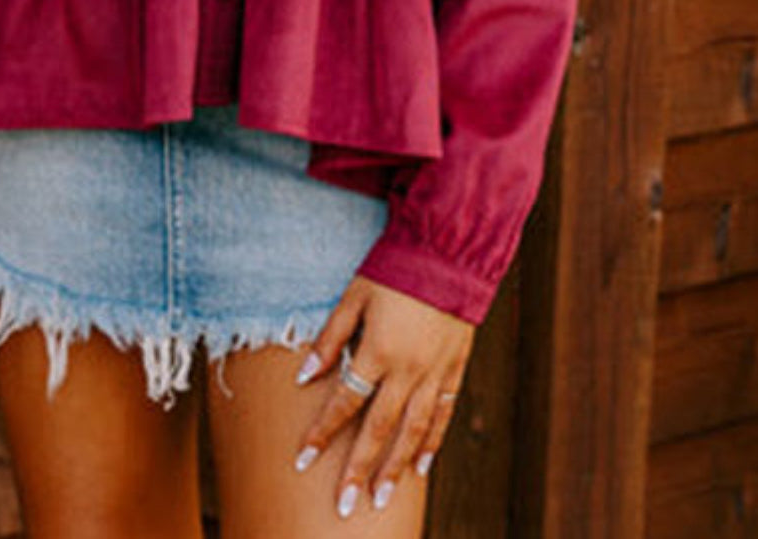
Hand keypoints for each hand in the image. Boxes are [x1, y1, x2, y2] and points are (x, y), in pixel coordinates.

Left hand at [292, 274, 474, 517]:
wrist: (450, 249)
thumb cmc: (394, 267)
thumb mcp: (354, 295)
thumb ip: (331, 338)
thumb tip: (304, 376)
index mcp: (379, 351)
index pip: (345, 402)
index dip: (323, 433)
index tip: (303, 461)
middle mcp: (408, 370)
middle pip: (379, 429)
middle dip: (359, 470)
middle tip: (345, 508)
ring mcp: (435, 372)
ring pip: (414, 430)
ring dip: (395, 467)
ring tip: (380, 497)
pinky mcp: (455, 366)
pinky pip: (443, 412)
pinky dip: (432, 441)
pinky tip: (421, 465)